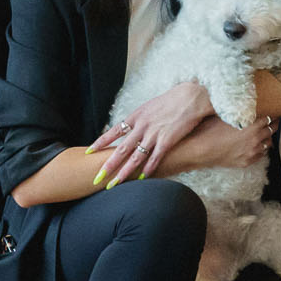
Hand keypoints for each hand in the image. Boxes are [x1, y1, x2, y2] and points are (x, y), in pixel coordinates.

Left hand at [90, 81, 213, 184]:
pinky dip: (149, 169)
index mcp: (136, 116)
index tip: (89, 151)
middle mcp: (142, 126)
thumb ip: (141, 119)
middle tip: (97, 177)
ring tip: (116, 184)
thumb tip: (133, 127)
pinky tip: (143, 177)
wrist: (192, 96)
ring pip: (136, 157)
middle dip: (108, 165)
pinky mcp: (168, 140)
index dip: (101, 142)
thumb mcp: (151, 106)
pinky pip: (155, 158)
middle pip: (121, 149)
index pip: (114, 131)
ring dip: (125, 172)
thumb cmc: (173, 100)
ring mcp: (154, 134)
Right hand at [149, 113, 274, 181]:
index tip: (271, 108)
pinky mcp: (247, 161)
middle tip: (271, 117)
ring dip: (267, 136)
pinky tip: (256, 143)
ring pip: (268, 142)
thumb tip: (242, 99)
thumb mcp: (225, 114)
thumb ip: (238, 109)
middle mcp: (255, 139)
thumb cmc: (209, 130)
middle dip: (272, 122)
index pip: (270, 116)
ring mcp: (252, 152)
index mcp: (252, 125)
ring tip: (263, 130)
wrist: (200, 151)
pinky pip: (261, 154)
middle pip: (272, 129)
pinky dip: (261, 148)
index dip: (271, 112)